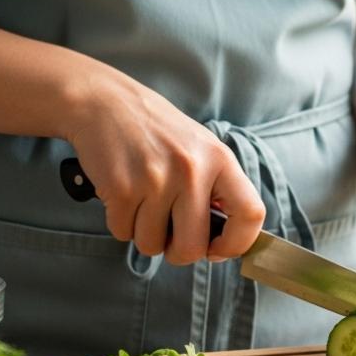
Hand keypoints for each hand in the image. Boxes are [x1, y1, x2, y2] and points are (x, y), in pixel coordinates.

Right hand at [61, 69, 264, 264]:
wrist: (104, 102)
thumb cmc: (154, 130)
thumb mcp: (199, 147)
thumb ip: (215, 187)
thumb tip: (222, 241)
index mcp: (219, 159)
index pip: (250, 214)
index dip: (237, 243)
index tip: (218, 249)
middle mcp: (192, 170)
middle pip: (194, 247)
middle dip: (178, 253)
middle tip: (168, 235)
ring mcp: (156, 180)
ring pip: (152, 246)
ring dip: (144, 234)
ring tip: (141, 202)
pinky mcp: (122, 189)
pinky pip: (123, 233)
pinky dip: (120, 223)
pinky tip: (122, 195)